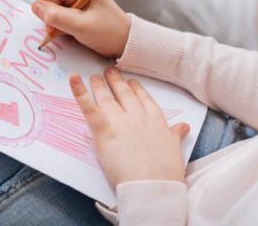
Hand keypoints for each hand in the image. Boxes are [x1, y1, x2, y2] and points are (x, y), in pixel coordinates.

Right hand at [31, 0, 129, 57]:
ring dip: (59, 20)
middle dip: (54, 16)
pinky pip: (56, 10)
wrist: (124, 40)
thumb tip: (34, 6)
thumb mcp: (80, 27)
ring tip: (76, 27)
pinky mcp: (73, 1)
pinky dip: (62, 21)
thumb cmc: (107, 32)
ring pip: (50, 5)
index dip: (50, 9)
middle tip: (72, 27)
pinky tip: (75, 26)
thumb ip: (56, 17)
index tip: (66, 22)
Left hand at [70, 67, 189, 185]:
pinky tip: (73, 78)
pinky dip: (79, 92)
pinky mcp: (104, 129)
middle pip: (124, 93)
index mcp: (155, 119)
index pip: (144, 98)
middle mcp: (137, 115)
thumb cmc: (165, 172)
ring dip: (99, 84)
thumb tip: (184, 126)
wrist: (153, 186)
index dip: (136, 88)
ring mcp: (120, 120)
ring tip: (94, 76)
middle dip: (116, 81)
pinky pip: (89, 107)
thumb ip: (176, 134)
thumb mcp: (175, 149)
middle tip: (110, 71)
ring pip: (107, 97)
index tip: (132, 81)